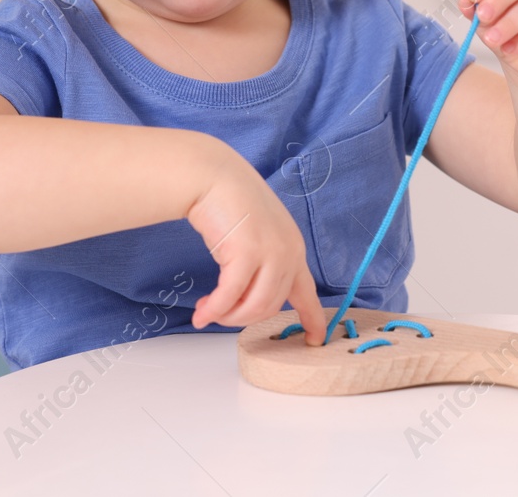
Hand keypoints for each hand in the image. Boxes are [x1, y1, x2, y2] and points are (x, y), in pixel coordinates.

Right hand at [184, 146, 326, 345]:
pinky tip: (201, 313)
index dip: (314, 319)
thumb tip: (245, 300)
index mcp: (294, 249)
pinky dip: (214, 310)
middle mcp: (288, 253)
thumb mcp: (257, 236)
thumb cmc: (231, 204)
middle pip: (270, 307)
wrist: (215, 176)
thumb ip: (261, 263)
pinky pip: (230, 296)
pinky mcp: (247, 253)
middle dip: (241, 317)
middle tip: (217, 313)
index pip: (307, 292)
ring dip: (227, 316)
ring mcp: (270, 253)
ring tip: (208, 310)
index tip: (316, 340)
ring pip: (253, 306)